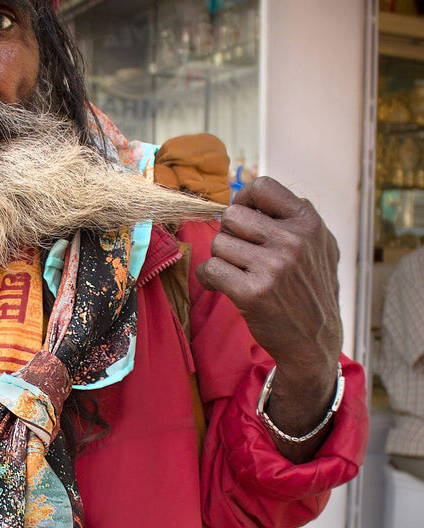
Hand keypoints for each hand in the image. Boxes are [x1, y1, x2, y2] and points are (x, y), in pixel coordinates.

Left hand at [195, 177, 342, 457]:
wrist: (314, 341)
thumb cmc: (311, 290)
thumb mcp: (319, 246)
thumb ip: (292, 217)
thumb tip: (251, 190)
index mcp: (309, 223)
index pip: (261, 186)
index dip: (244, 199)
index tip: (243, 218)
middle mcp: (293, 241)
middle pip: (232, 215)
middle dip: (229, 233)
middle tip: (239, 254)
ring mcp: (273, 267)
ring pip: (218, 243)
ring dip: (221, 259)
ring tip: (237, 274)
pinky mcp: (252, 293)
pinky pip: (209, 270)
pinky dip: (209, 278)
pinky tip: (223, 286)